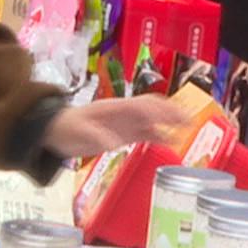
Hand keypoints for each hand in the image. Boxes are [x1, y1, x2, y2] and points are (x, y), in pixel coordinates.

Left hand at [43, 95, 181, 159]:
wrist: (56, 131)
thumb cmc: (65, 128)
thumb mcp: (75, 132)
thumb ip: (92, 135)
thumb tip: (110, 142)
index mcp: (114, 108)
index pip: (142, 106)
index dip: (160, 110)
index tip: (175, 114)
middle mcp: (123, 113)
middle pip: (153, 108)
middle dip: (172, 112)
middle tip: (192, 119)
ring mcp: (125, 123)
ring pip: (153, 119)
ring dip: (171, 122)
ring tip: (190, 127)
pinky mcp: (123, 133)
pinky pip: (146, 132)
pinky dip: (161, 134)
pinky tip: (172, 140)